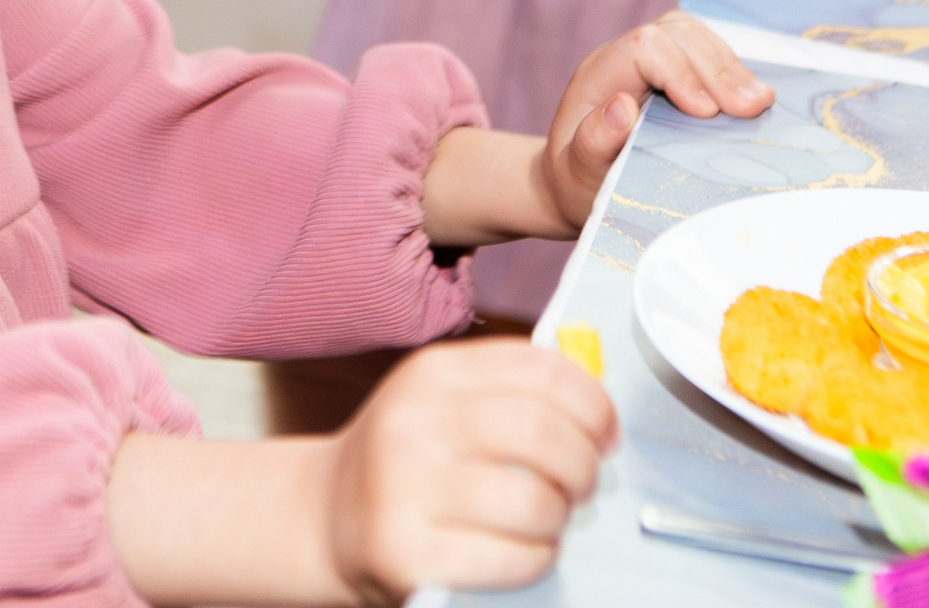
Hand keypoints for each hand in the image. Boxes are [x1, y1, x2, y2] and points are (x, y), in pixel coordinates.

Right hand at [326, 338, 617, 602]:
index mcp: (433, 374)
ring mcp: (405, 488)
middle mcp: (414, 422)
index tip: (605, 434)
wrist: (324, 516)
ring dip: (561, 518)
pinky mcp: (406, 552)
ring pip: (534, 502)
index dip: (595, 404)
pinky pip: (511, 558)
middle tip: (584, 485)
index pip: (542, 369)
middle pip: (542, 432)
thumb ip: (510, 391)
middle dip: (584, 465)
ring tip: (549, 520)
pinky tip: (525, 551)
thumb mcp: (442, 401)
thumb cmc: (405, 461)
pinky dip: (538, 559)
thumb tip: (598, 410)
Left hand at [535, 11, 771, 231]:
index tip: (707, 114)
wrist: (576, 183)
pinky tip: (756, 101)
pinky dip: (734, 74)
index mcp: (600, 75)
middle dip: (718, 69)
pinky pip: (708, 55)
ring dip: (732, 68)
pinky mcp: (676, 73)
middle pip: (677, 33)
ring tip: (761, 104)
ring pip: (697, 38)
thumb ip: (592, 141)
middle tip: (752, 109)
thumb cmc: (577, 180)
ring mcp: (653, 62)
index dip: (681, 73)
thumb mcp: (577, 171)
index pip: (645, 47)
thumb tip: (622, 107)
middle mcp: (626, 59)